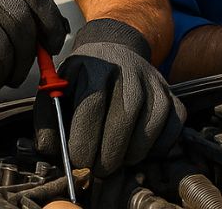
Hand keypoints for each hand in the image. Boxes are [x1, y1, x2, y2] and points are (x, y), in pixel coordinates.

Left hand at [36, 18, 184, 177]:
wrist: (115, 50)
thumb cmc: (83, 78)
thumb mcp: (59, 88)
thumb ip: (49, 118)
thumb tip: (51, 150)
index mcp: (95, 67)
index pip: (92, 106)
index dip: (84, 140)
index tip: (77, 161)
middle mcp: (128, 71)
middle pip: (124, 117)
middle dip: (109, 153)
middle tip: (98, 170)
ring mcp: (154, 83)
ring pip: (150, 126)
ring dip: (131, 153)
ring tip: (116, 160)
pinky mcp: (172, 97)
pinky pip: (171, 130)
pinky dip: (156, 148)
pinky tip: (137, 148)